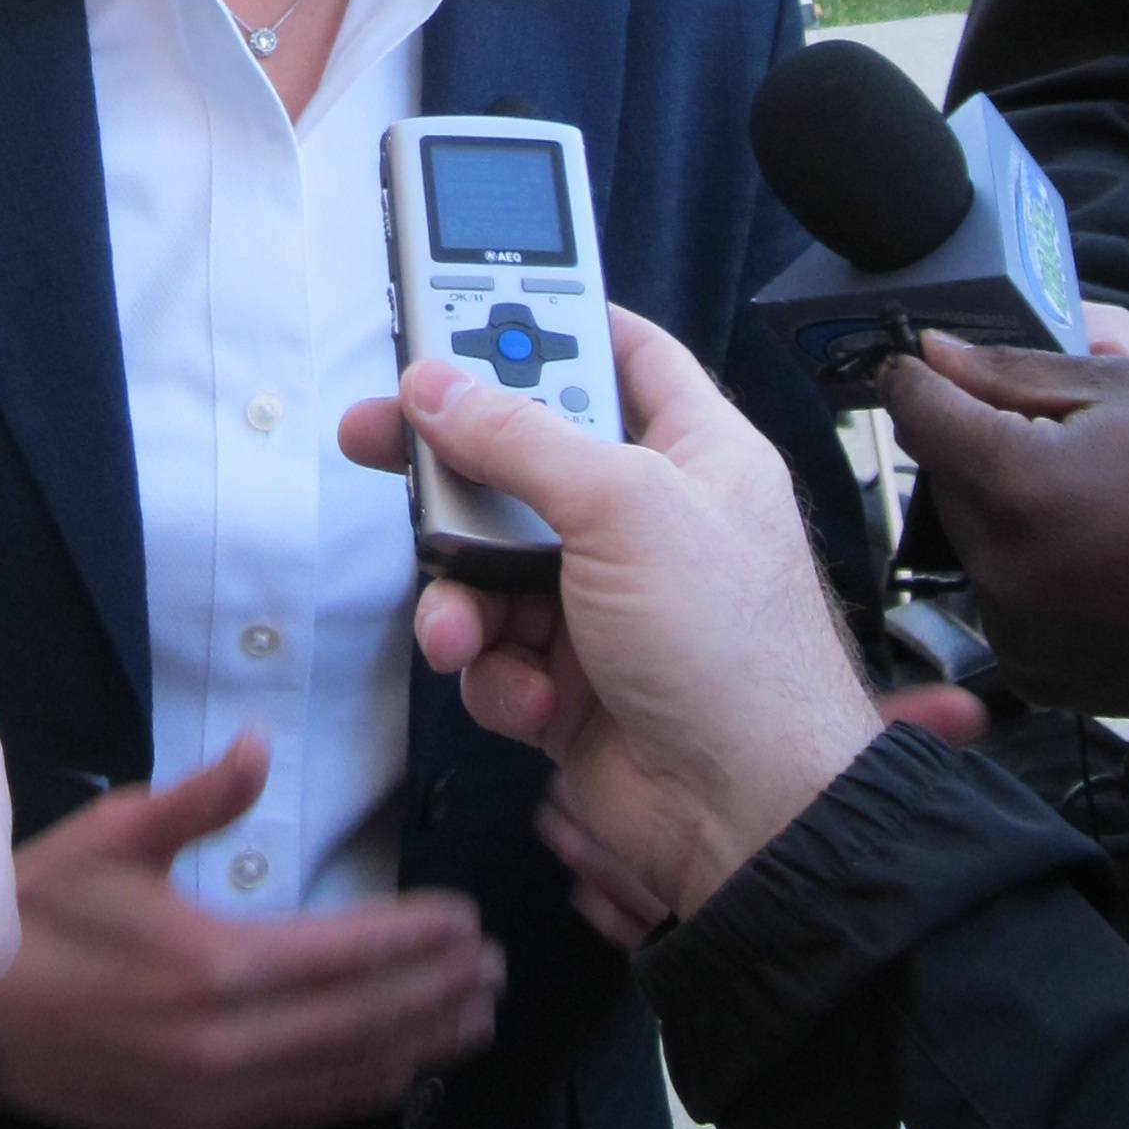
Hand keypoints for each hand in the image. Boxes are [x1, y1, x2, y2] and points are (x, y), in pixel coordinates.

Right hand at [0, 736, 504, 1128]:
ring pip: (345, 1075)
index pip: (351, 954)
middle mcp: (227, 1043)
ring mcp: (215, 1097)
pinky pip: (303, 1114)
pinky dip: (363, 1091)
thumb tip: (260, 746)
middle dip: (438, 993)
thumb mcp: (113, 836)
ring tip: (473, 1020)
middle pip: (366, 1020)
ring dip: (420, 1047)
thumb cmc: (38, 913)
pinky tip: (399, 1073)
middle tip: (495, 970)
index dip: (419, 940)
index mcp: (214, 965)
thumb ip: (200, 798)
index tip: (469, 923)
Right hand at [338, 310, 877, 928]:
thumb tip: (439, 386)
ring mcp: (603, 600)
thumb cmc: (737, 656)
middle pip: (522, 456)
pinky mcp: (568, 677)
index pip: (619, 351)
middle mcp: (647, 518)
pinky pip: (491, 648)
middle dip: (452, 468)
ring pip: (485, 560)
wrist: (749, 821)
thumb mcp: (626, 509)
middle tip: (380, 439)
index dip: (547, 322)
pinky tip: (525, 695)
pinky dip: (492, 671)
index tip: (463, 308)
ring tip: (463, 628)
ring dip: (461, 595)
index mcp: (691, 451)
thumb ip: (520, 438)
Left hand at [880, 336, 1128, 714]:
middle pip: (943, 479)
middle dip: (984, 452)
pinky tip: (1101, 567)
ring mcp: (1012, 630)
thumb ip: (1010, 372)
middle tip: (1071, 450)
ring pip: (972, 540)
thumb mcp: (1126, 395)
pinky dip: (1032, 576)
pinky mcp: (1033, 673)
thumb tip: (928, 355)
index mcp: (1015, 484)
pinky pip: (1002, 601)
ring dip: (1008, 516)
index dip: (919, 378)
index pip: (915, 411)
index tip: (927, 366)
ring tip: (1101, 514)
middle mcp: (999, 566)